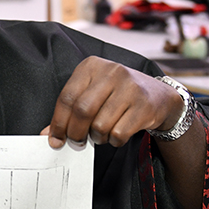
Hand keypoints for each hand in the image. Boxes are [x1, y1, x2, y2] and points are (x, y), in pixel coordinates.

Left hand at [40, 56, 204, 208]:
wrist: (158, 96)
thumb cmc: (118, 95)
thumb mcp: (93, 94)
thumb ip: (71, 111)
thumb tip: (49, 135)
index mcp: (92, 66)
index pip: (66, 97)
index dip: (58, 122)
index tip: (55, 139)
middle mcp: (111, 72)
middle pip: (82, 111)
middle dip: (75, 132)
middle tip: (76, 141)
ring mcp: (130, 87)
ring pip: (100, 124)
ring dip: (96, 137)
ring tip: (100, 134)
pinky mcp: (144, 105)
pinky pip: (118, 133)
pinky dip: (113, 141)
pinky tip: (116, 134)